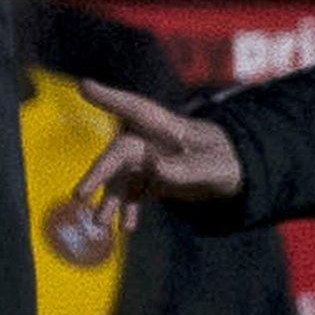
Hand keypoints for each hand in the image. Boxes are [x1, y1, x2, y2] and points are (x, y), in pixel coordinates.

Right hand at [74, 80, 242, 231]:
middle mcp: (152, 140)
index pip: (136, 109)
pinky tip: (128, 228)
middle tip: (80, 194)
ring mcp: (149, 160)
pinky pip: (132, 192)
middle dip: (99, 172)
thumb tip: (154, 167)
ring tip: (101, 224)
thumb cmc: (227, 162)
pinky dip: (127, 209)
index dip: (109, 98)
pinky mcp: (151, 178)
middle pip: (119, 152)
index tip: (84, 86)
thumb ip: (186, 168)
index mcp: (168, 127)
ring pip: (121, 176)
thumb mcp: (215, 168)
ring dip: (110, 199)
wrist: (234, 174)